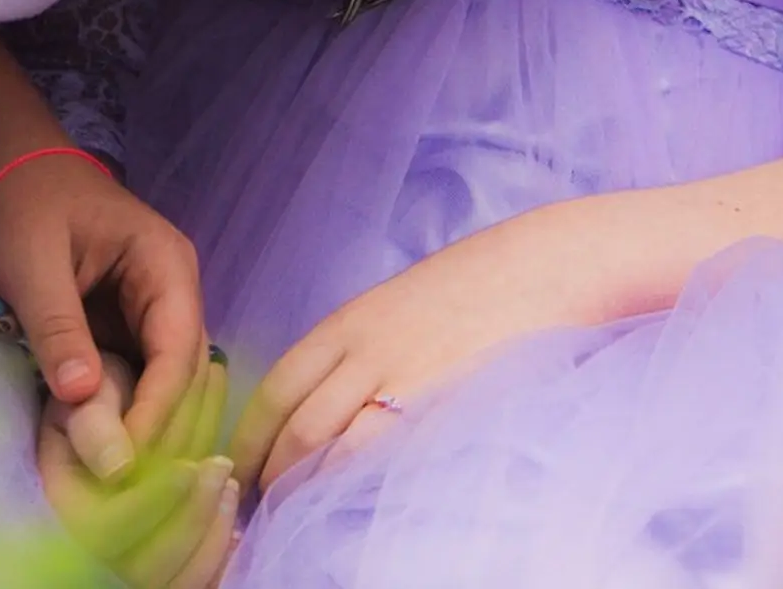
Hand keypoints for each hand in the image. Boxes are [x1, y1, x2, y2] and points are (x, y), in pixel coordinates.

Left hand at [0, 154, 208, 478]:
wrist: (8, 172)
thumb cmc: (23, 205)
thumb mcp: (32, 262)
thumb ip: (58, 326)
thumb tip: (81, 396)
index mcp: (167, 265)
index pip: (180, 351)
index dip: (159, 409)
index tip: (127, 463)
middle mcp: (175, 293)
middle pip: (185, 375)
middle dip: (158, 429)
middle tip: (119, 487)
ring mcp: (154, 315)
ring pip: (166, 386)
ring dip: (143, 429)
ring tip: (111, 479)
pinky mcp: (128, 332)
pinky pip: (138, 381)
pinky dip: (123, 416)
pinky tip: (101, 453)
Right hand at [39, 349, 238, 588]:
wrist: (109, 417)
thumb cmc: (95, 400)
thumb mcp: (83, 398)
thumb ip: (94, 424)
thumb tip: (118, 469)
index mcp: (65, 509)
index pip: (107, 529)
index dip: (151, 502)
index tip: (189, 466)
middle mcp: (92, 549)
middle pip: (146, 567)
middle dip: (192, 518)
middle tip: (222, 467)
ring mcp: (128, 561)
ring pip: (174, 579)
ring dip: (210, 533)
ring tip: (228, 482)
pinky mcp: (160, 561)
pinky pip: (192, 579)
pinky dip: (217, 548)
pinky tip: (229, 503)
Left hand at [229, 199, 613, 494]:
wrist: (543, 266)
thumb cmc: (477, 284)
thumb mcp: (399, 305)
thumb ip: (361, 348)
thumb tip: (327, 399)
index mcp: (349, 323)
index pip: (275, 388)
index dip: (249, 437)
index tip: (239, 468)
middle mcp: (362, 351)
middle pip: (292, 425)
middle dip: (267, 472)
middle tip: (258, 505)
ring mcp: (400, 380)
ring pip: (325, 446)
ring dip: (300, 486)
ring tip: (292, 515)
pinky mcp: (438, 406)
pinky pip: (377, 454)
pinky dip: (350, 482)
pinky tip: (345, 501)